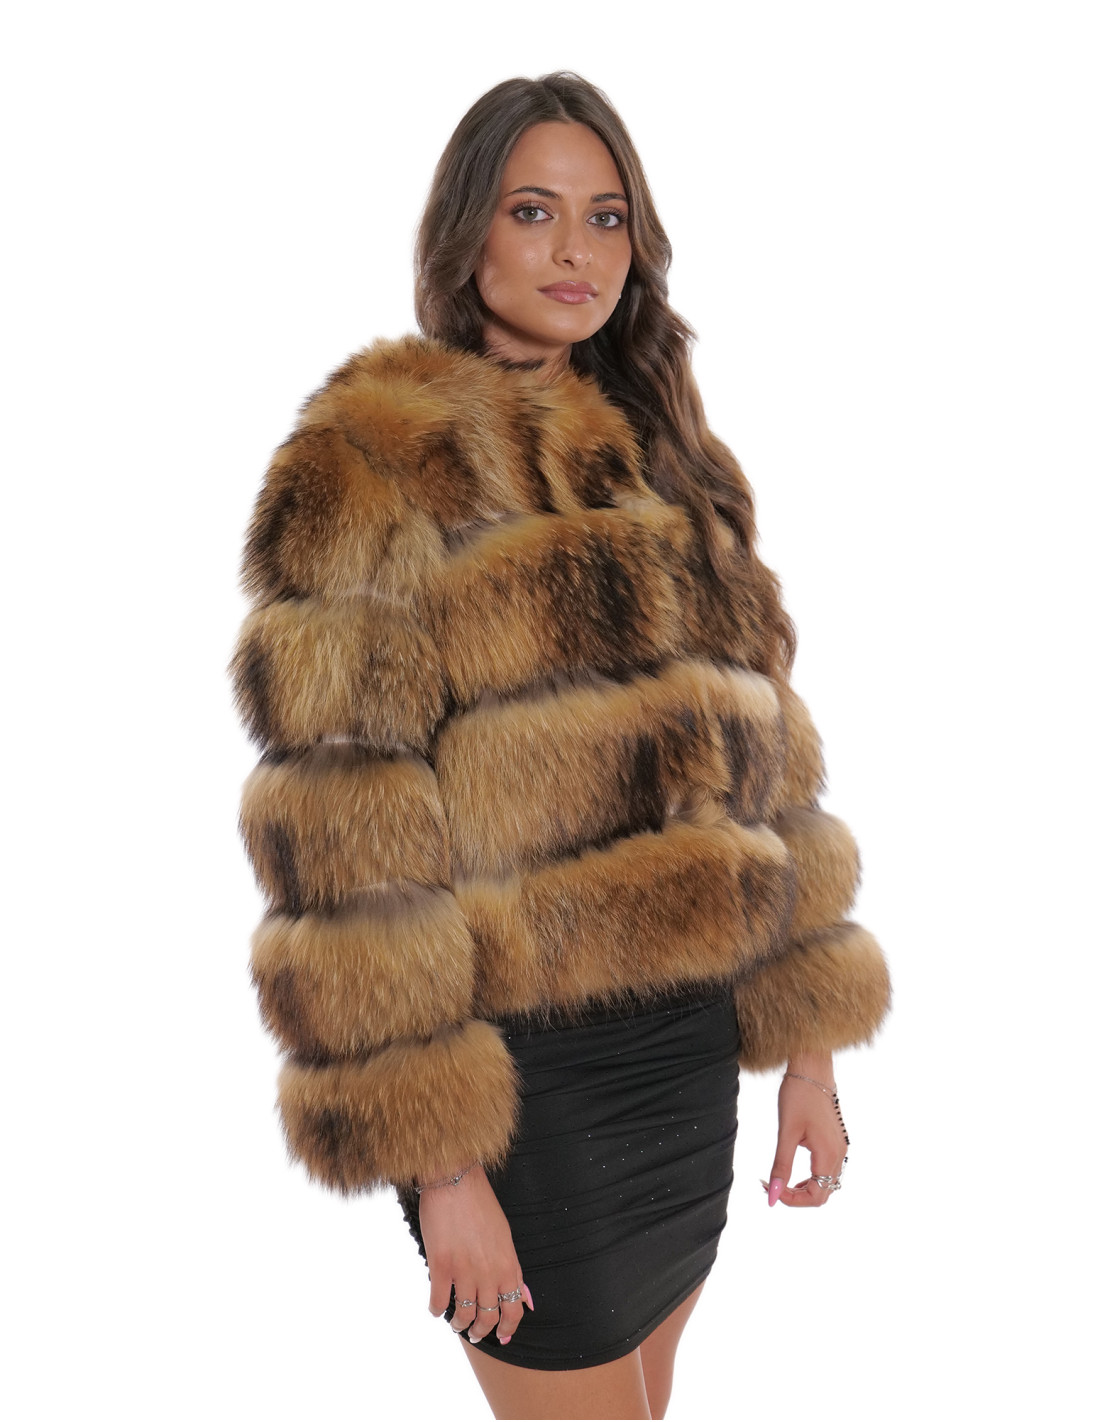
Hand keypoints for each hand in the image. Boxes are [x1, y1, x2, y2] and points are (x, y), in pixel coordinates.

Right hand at [418, 1164, 531, 1344]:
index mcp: (507, 1265)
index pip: (514, 1309)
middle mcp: (489, 1273)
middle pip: (488, 1318)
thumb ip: (512, 1268)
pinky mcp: (441, 1267)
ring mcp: (465, 1271)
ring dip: (459, 1324)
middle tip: (474, 1333)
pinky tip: (436, 1308)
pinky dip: (436, 1310)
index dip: (507, 1328)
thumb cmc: (481, 1205)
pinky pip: (439, 1302)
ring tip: (456, 1323)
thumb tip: (524, 1297)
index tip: (501, 1336)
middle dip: (481, 1331)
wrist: (456, 1181)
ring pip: (464, 1315)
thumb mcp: (505, 1237)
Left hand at [765, 1061, 847, 1208]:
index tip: (770, 1190)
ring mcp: (839, 1148)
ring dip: (801, 1188)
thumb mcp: (786, 1132)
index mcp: (829, 1154)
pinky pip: (825, 1171)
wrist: (812, 1068)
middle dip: (795, 1196)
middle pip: (822, 1194)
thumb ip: (781, 1166)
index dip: (792, 1200)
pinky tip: (789, 1170)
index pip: (816, 1196)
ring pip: (824, 1184)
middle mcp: (839, 1155)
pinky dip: (808, 1177)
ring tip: (776, 1179)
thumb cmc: (798, 1095)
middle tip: (769, 1185)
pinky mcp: (834, 1142)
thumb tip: (773, 1196)